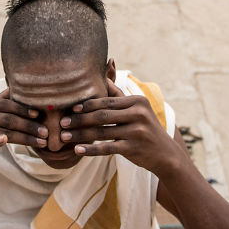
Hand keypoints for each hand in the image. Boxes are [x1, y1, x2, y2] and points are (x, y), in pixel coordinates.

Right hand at [0, 89, 47, 181]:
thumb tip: (17, 87)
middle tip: (46, 131)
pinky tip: (5, 141)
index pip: (7, 104)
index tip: (41, 115)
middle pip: (8, 118)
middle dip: (30, 125)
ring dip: (25, 137)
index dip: (25, 109)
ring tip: (41, 141)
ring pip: (4, 131)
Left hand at [62, 79, 180, 175]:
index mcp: (137, 101)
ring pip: (101, 132)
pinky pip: (107, 148)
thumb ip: (118, 95)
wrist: (165, 154)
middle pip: (102, 116)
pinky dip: (91, 150)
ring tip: (64, 138)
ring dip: (80, 135)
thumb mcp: (137, 109)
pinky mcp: (134, 148)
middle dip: (79, 120)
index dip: (87, 105)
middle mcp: (138, 114)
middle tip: (62, 123)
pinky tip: (77, 151)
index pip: (106, 101)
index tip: (70, 108)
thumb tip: (102, 74)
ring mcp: (137, 131)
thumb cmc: (145, 128)